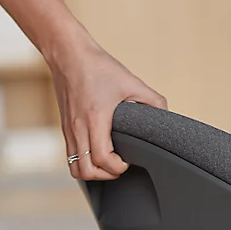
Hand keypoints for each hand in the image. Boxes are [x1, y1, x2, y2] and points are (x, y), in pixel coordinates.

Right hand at [46, 30, 166, 180]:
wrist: (68, 54)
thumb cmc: (97, 66)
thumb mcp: (131, 81)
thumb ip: (153, 100)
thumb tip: (165, 115)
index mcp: (95, 119)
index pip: (102, 159)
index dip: (118, 167)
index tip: (127, 160)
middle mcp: (78, 128)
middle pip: (86, 171)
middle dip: (105, 175)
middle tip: (118, 165)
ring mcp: (69, 130)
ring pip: (75, 169)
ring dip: (92, 173)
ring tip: (106, 164)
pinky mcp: (65, 129)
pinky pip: (70, 158)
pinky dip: (83, 163)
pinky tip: (96, 154)